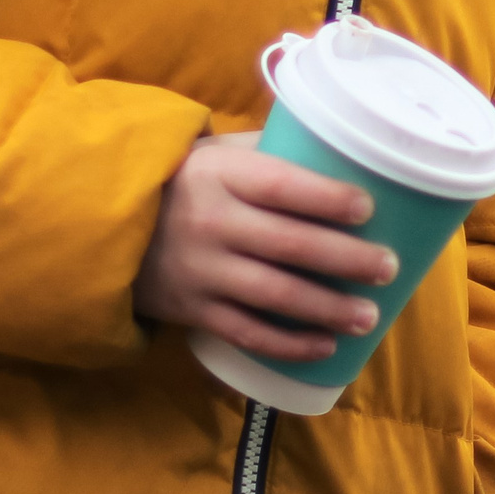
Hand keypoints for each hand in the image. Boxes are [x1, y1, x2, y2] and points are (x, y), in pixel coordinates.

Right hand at [133, 132, 400, 364]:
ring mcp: (201, 269)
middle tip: (389, 268)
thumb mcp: (214, 152)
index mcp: (220, 174)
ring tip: (368, 316)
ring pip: (274, 294)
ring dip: (326, 309)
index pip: (281, 185)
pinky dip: (288, 343)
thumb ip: (267, 150)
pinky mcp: (193, 309)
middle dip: (345, 259)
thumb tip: (337, 147)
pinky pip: (247, 331)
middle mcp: (211, 221)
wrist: (105, 221)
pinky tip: (324, 346)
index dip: (326, 198)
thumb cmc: (181, 180)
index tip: (368, 208)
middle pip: (288, 244)